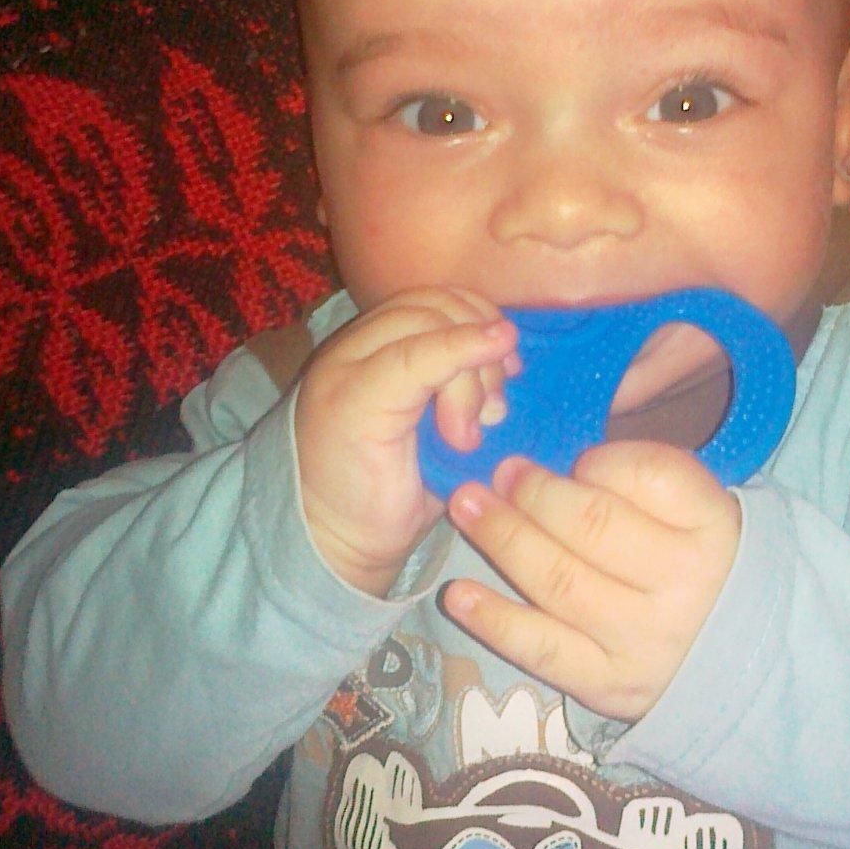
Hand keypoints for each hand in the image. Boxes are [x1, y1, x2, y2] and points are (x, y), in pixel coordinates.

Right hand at [294, 288, 519, 594]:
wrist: (337, 547)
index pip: (433, 300)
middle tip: (497, 410)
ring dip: (471, 374)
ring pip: (427, 324)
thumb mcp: (439, 425)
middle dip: (481, 347)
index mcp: (373, 347)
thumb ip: (462, 383)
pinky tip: (486, 401)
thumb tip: (512, 356)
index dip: (480, 320)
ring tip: (474, 433)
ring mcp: (345, 368)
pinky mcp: (349, 399)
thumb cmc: (393, 492)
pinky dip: (459, 359)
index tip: (512, 366)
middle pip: (433, 305)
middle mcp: (353, 347)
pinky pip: (415, 358)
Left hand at [442, 441, 740, 720]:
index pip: (649, 475)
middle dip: (534, 493)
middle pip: (593, 526)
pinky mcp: (610, 684)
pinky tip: (458, 593)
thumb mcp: (697, 511)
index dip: (599, 461)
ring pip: (560, 581)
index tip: (573, 460)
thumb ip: (640, 481)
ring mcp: (646, 640)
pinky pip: (543, 648)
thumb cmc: (699, 563)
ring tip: (467, 507)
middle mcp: (686, 584)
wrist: (740, 661)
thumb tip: (558, 468)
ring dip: (502, 539)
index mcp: (713, 526)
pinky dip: (494, 619)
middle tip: (499, 473)